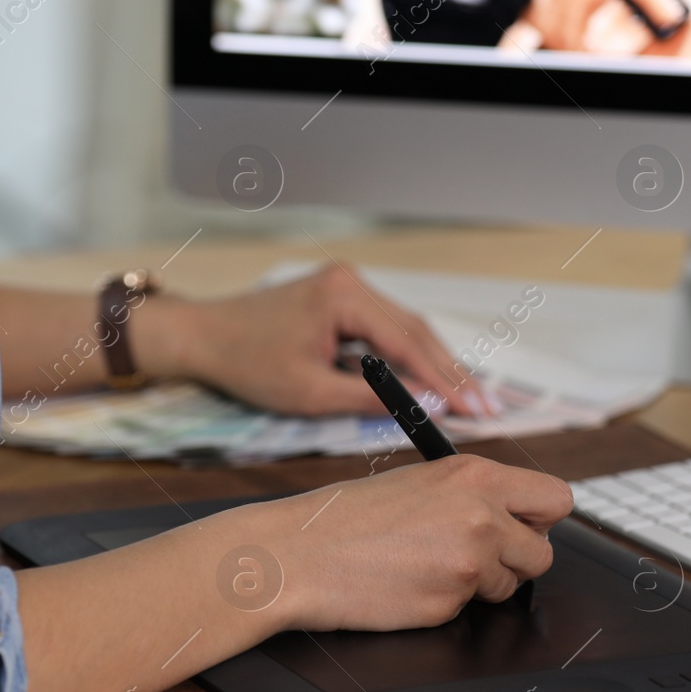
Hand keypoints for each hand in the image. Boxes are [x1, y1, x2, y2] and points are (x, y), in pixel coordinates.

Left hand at [134, 263, 489, 416]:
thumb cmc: (247, 364)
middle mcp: (352, 281)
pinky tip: (434, 381)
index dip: (445, 380)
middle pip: (416, 331)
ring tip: (470, 399)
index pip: (408, 342)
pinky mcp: (342, 298)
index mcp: (344, 296)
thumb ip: (370, 399)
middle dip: (452, 373)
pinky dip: (410, 357)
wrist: (204, 337)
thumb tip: (426, 407)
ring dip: (436, 365)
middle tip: (487, 409)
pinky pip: (387, 329)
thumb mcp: (309, 392)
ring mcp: (348, 286)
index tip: (474, 410)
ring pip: (407, 329)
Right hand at [199, 456, 573, 630]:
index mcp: (475, 475)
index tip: (522, 526)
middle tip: (484, 556)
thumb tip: (511, 515)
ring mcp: (469, 562)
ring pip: (510, 585)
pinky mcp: (450, 602)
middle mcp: (482, 514)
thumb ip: (472, 495)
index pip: (556, 498)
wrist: (297, 554)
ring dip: (481, 583)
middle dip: (520, 559)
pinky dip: (446, 601)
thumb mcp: (420, 482)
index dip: (540, 519)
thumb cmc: (345, 517)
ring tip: (430, 565)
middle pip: (545, 551)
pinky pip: (469, 608)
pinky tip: (410, 584)